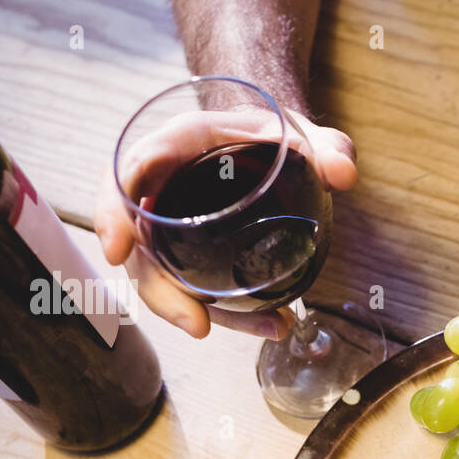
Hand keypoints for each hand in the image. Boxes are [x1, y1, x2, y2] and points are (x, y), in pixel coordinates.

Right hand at [94, 109, 356, 338]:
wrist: (269, 145)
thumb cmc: (271, 133)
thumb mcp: (301, 132)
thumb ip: (327, 146)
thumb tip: (343, 172)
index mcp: (178, 144)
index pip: (132, 172)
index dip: (115, 211)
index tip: (118, 248)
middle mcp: (165, 188)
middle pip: (140, 243)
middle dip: (161, 292)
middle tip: (197, 324)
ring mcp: (174, 227)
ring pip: (168, 278)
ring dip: (206, 313)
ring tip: (268, 327)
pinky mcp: (193, 255)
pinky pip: (198, 288)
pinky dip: (233, 314)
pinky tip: (274, 323)